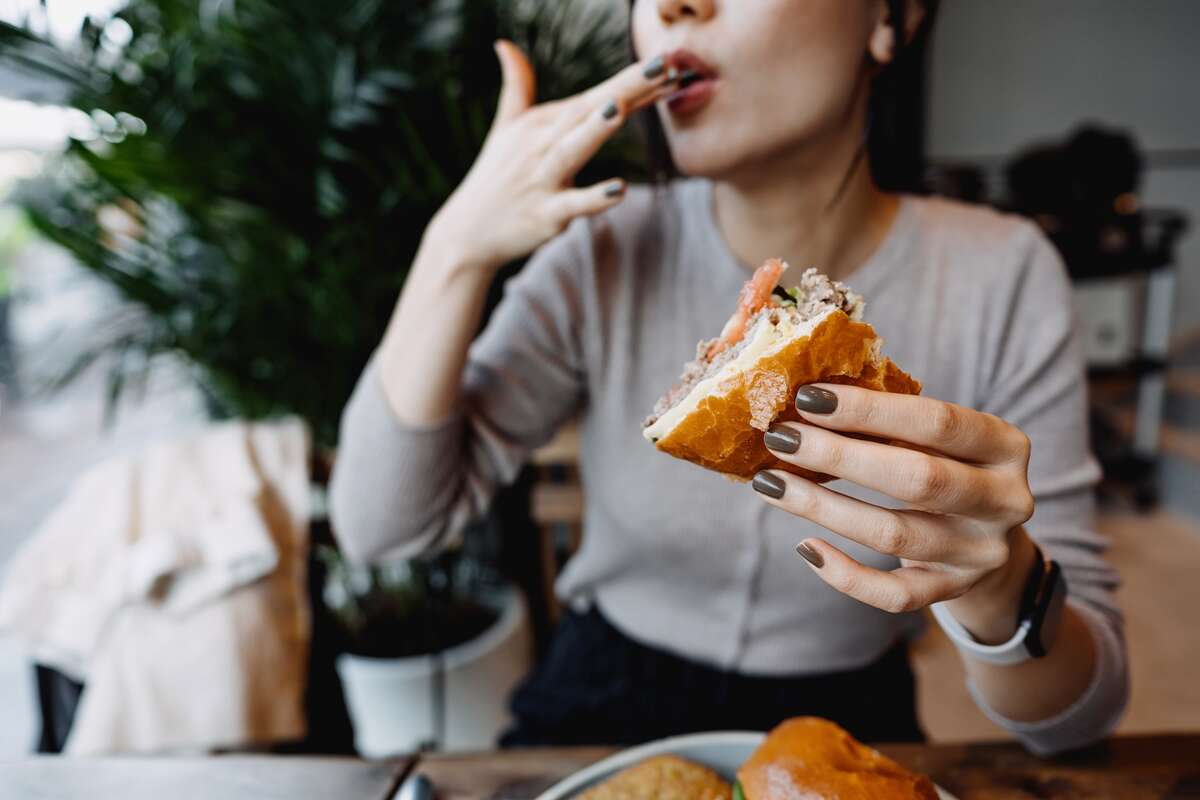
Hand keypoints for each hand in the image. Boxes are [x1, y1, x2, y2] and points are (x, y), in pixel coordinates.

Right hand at [425, 41, 679, 272]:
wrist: (467, 232)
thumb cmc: (494, 177)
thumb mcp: (504, 128)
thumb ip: (515, 86)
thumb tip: (504, 44)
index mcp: (543, 124)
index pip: (595, 97)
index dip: (630, 80)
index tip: (668, 62)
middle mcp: (542, 146)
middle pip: (589, 112)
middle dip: (625, 89)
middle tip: (663, 65)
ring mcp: (543, 180)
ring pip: (573, 151)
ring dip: (596, 130)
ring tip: (620, 108)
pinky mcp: (545, 215)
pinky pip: (573, 205)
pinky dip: (595, 198)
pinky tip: (621, 190)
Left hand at [753, 384, 1037, 641]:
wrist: (986, 538)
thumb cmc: (944, 465)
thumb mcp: (935, 437)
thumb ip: (888, 420)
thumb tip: (804, 401)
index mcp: (1004, 445)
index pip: (936, 421)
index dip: (869, 410)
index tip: (807, 397)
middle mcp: (1005, 500)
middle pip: (917, 479)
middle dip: (839, 457)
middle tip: (780, 438)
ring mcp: (982, 553)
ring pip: (895, 536)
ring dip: (824, 508)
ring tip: (772, 485)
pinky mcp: (954, 591)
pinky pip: (893, 593)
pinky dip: (845, 574)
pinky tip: (806, 547)